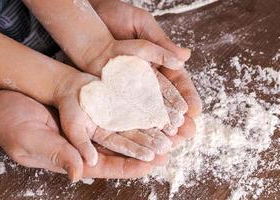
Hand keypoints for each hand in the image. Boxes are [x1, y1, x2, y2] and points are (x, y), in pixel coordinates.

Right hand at [0, 90, 166, 180]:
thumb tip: (79, 171)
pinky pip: (118, 111)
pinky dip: (135, 110)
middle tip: (173, 143)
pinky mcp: (94, 109)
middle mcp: (89, 144)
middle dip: (150, 147)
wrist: (8, 95)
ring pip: (126, 130)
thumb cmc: (13, 122)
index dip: (134, 164)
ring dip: (148, 129)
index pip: (112, 166)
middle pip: (125, 149)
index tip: (156, 160)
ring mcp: (93, 126)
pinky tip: (150, 107)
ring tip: (169, 127)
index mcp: (77, 158)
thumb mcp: (32, 141)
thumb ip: (59, 155)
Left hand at [88, 0, 201, 144]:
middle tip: (187, 133)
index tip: (194, 111)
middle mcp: (146, 75)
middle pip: (166, 100)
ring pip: (149, 108)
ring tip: (169, 139)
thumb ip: (161, 42)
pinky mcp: (114, 90)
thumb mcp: (141, 24)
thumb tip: (186, 56)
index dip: (186, 96)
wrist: (86, 23)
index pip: (177, 81)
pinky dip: (136, 120)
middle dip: (177, 117)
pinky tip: (144, 133)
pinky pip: (127, 107)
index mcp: (158, 59)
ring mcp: (130, 85)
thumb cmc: (115, 16)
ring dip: (159, 124)